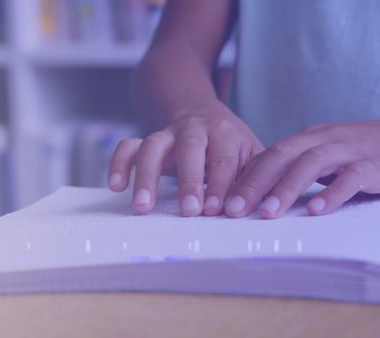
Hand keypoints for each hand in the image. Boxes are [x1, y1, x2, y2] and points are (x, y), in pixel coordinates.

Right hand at [109, 109, 262, 216]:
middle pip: (189, 148)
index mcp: (225, 133)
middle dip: (189, 180)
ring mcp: (167, 133)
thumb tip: (263, 208)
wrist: (204, 115)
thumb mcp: (251, 155)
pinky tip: (116, 185)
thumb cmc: (232, 146)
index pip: (223, 159)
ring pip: (152, 146)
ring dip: (146, 176)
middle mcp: (195, 129)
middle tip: (189, 211)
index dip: (221, 185)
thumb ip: (256, 178)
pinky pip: (128, 146)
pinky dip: (119, 163)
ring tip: (142, 206)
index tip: (217, 211)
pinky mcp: (148, 140)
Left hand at [224, 114, 379, 218]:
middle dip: (254, 184)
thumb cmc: (363, 152)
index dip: (244, 179)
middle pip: (281, 157)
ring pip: (311, 164)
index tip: (223, 202)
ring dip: (286, 189)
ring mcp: (349, 149)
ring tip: (267, 213)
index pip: (268, 156)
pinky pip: (350, 176)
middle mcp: (323, 139)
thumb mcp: (325, 155)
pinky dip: (332, 193)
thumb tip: (261, 194)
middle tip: (233, 210)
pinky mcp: (374, 163)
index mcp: (307, 139)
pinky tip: (317, 211)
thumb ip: (298, 169)